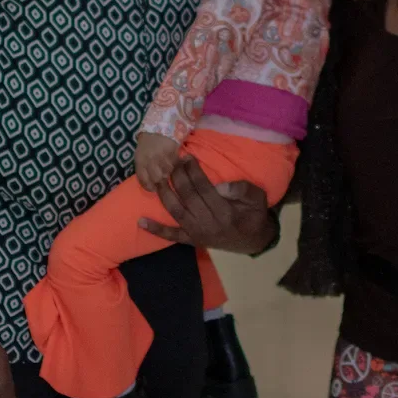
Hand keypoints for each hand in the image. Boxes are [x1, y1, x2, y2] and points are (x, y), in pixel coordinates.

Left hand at [134, 132, 181, 191]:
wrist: (159, 126)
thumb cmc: (148, 143)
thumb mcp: (141, 154)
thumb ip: (143, 167)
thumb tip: (150, 183)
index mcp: (140, 160)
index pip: (143, 180)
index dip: (149, 187)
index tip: (154, 189)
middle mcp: (150, 159)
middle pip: (157, 179)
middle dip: (160, 180)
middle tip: (163, 177)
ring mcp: (161, 156)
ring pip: (168, 173)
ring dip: (169, 172)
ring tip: (168, 167)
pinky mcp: (172, 152)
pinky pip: (175, 165)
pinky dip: (175, 165)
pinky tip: (173, 160)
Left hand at [138, 158, 275, 253]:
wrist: (254, 240)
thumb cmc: (254, 214)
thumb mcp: (257, 198)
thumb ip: (241, 189)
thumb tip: (220, 185)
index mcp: (224, 212)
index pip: (203, 187)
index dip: (193, 171)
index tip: (187, 156)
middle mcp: (208, 224)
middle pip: (187, 196)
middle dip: (177, 176)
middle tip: (172, 161)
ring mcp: (198, 234)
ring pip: (175, 211)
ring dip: (164, 194)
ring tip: (157, 177)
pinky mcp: (192, 240)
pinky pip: (172, 236)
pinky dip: (156, 229)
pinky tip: (140, 221)